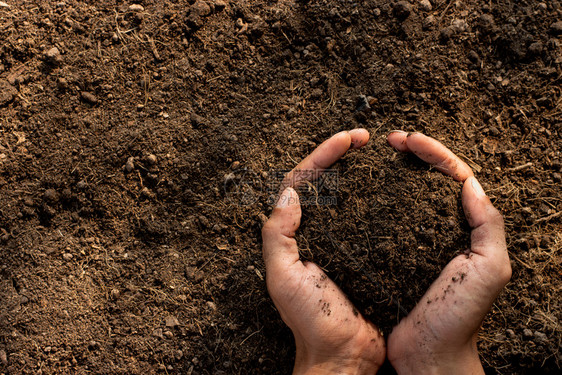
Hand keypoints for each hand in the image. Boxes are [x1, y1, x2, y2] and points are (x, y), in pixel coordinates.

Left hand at [262, 130, 385, 374]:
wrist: (343, 355)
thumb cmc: (311, 321)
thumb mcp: (283, 277)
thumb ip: (278, 234)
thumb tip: (289, 192)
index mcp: (296, 232)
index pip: (302, 180)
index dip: (322, 154)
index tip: (348, 139)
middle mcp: (317, 231)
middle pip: (324, 180)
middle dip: (341, 153)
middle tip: (365, 137)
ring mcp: (343, 240)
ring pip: (348, 193)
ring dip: (360, 169)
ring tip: (378, 153)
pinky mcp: (367, 251)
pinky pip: (372, 216)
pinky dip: (379, 197)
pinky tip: (394, 188)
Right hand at [385, 131, 511, 373]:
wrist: (429, 355)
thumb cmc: (460, 318)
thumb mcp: (489, 269)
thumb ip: (489, 225)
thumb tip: (470, 183)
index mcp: (468, 229)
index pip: (455, 177)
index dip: (434, 152)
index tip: (408, 140)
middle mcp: (443, 229)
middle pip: (432, 179)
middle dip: (415, 153)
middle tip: (391, 139)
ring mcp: (416, 240)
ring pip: (409, 194)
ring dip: (396, 170)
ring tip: (379, 154)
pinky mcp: (393, 253)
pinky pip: (387, 218)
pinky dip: (378, 199)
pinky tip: (365, 191)